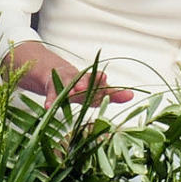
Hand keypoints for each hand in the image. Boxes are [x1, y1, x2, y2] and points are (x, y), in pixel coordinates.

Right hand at [8, 41, 134, 108]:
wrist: (55, 74)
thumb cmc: (80, 85)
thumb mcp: (95, 90)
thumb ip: (113, 94)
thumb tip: (132, 95)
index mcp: (92, 80)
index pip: (101, 82)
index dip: (104, 82)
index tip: (109, 80)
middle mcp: (80, 78)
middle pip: (86, 79)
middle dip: (91, 81)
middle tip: (99, 81)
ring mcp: (65, 82)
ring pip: (68, 84)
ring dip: (72, 87)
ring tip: (75, 91)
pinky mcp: (51, 87)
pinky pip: (51, 95)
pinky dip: (50, 100)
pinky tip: (48, 107)